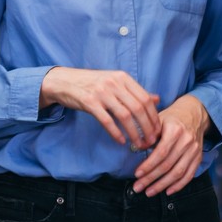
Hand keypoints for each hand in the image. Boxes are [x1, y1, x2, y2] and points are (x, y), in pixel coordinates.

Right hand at [41, 68, 160, 149]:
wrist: (64, 81)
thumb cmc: (92, 83)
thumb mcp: (115, 82)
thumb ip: (135, 91)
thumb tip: (157, 99)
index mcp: (123, 77)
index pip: (145, 98)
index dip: (153, 116)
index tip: (157, 130)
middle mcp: (114, 83)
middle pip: (138, 108)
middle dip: (147, 127)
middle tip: (151, 141)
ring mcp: (101, 92)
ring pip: (125, 116)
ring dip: (134, 133)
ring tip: (139, 144)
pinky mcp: (89, 102)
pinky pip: (107, 121)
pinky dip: (116, 133)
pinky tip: (121, 141)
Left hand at [132, 96, 210, 195]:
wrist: (194, 113)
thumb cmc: (172, 118)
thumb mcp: (158, 120)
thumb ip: (148, 134)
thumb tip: (136, 149)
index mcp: (175, 130)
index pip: (161, 153)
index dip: (148, 165)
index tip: (137, 174)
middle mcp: (186, 141)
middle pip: (168, 165)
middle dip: (151, 178)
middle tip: (138, 186)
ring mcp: (194, 150)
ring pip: (178, 173)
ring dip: (162, 185)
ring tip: (149, 191)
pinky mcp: (198, 157)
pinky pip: (189, 175)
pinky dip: (179, 185)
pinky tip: (168, 191)